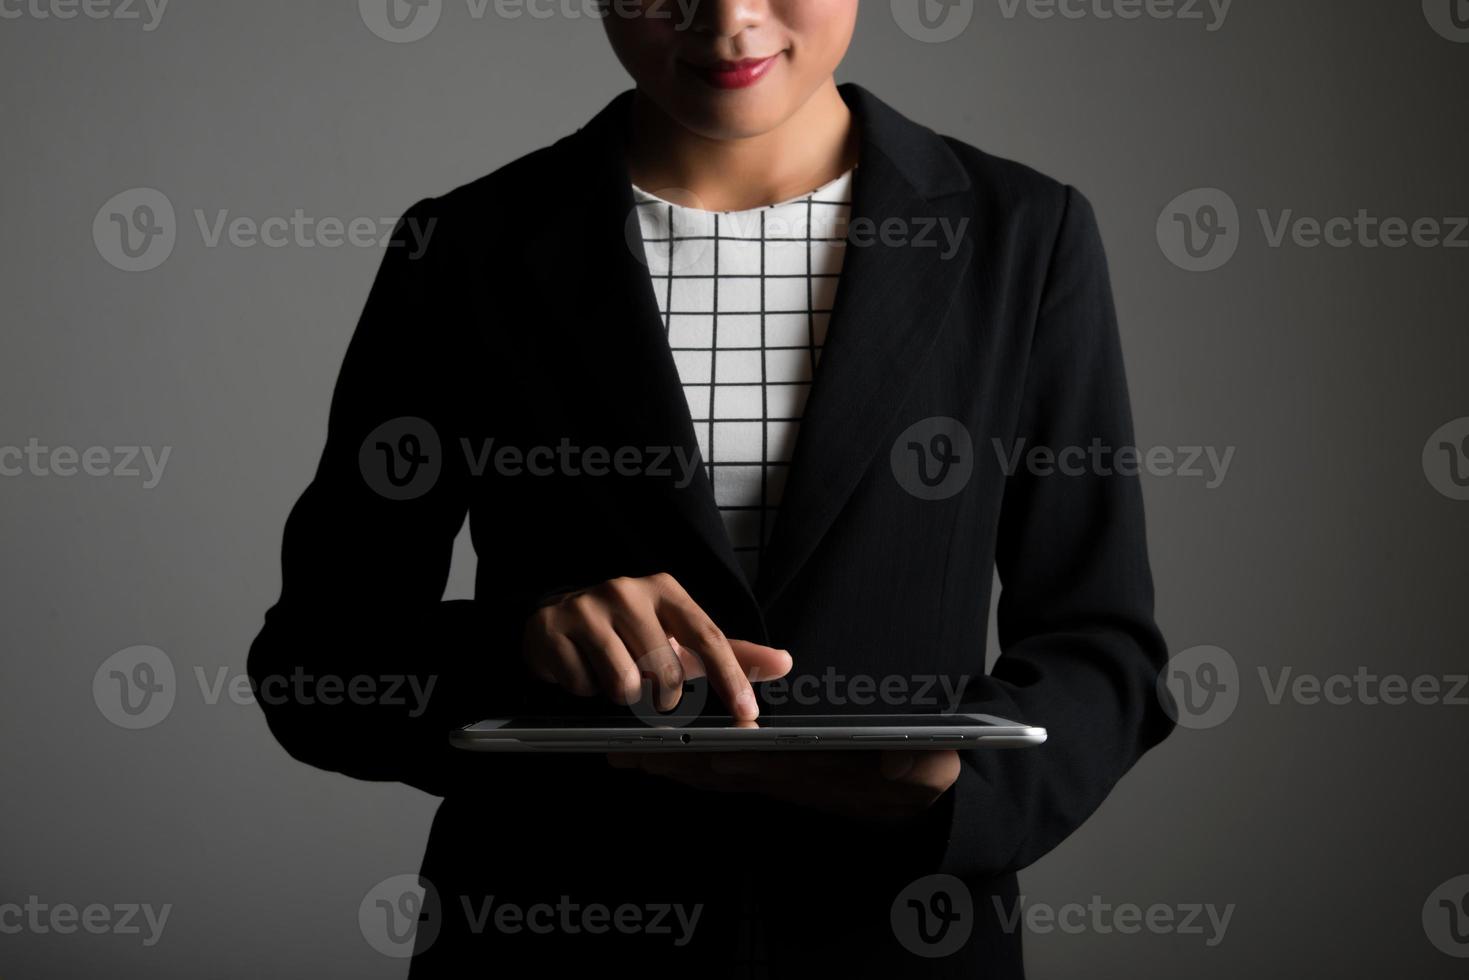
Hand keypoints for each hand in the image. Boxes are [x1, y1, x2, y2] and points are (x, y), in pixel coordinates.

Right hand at [521, 573, 791, 720]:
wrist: (558, 618)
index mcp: (664, 590)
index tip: (747, 715)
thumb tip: (784, 662)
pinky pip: (583, 686)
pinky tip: (582, 669)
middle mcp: (626, 591)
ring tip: (612, 673)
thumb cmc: (631, 632)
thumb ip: (732, 653)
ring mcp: (586, 607)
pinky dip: (586, 690)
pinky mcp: (552, 629)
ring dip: (621, 694)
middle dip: (662, 695)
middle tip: (649, 689)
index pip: (708, 637)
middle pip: (665, 670)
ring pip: (624, 684)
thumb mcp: (680, 638)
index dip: (730, 679)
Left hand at [608, 749, 960, 822]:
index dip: (729, 756)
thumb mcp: (934, 764)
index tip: (696, 747)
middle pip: (725, 771)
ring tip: (624, 754)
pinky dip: (684, 766)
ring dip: (670, 766)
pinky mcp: (770, 777)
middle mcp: (791, 780)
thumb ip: (924, 763)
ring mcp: (777, 781)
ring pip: (714, 774)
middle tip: (631, 750)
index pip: (770, 763)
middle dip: (678, 761)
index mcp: (824, 772)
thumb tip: (904, 760)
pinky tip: (652, 759)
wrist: (918, 798)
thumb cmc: (922, 772)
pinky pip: (720, 774)